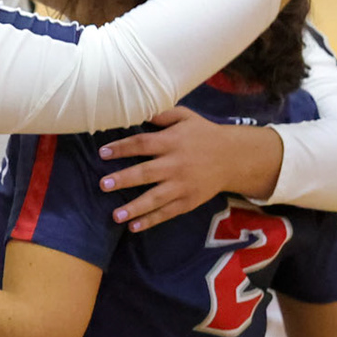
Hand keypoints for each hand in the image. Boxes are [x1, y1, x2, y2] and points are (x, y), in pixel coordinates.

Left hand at [96, 108, 284, 231]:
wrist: (234, 157)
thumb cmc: (203, 134)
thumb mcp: (186, 116)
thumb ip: (162, 113)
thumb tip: (137, 108)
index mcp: (172, 142)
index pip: (142, 144)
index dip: (121, 148)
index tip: (102, 153)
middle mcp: (176, 165)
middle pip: (146, 173)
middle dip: (124, 179)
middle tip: (103, 184)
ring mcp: (183, 185)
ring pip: (156, 198)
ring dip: (135, 207)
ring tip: (115, 215)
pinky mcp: (189, 201)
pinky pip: (168, 212)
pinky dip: (151, 220)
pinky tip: (133, 227)